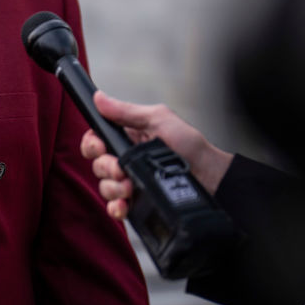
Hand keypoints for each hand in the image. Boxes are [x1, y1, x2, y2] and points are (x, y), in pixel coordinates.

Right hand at [79, 91, 233, 220]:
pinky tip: (124, 204)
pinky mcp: (137, 201)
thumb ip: (126, 111)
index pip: (95, 140)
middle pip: (96, 164)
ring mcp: (130, 181)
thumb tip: (99, 97)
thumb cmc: (190, 146)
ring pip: (104, 186)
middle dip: (106, 167)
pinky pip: (115, 207)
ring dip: (112, 188)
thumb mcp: (158, 120)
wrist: (211, 177)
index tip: (101, 147)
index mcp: (126, 137)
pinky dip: (116, 207)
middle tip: (120, 169)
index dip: (92, 144)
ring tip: (129, 187)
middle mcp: (124, 159)